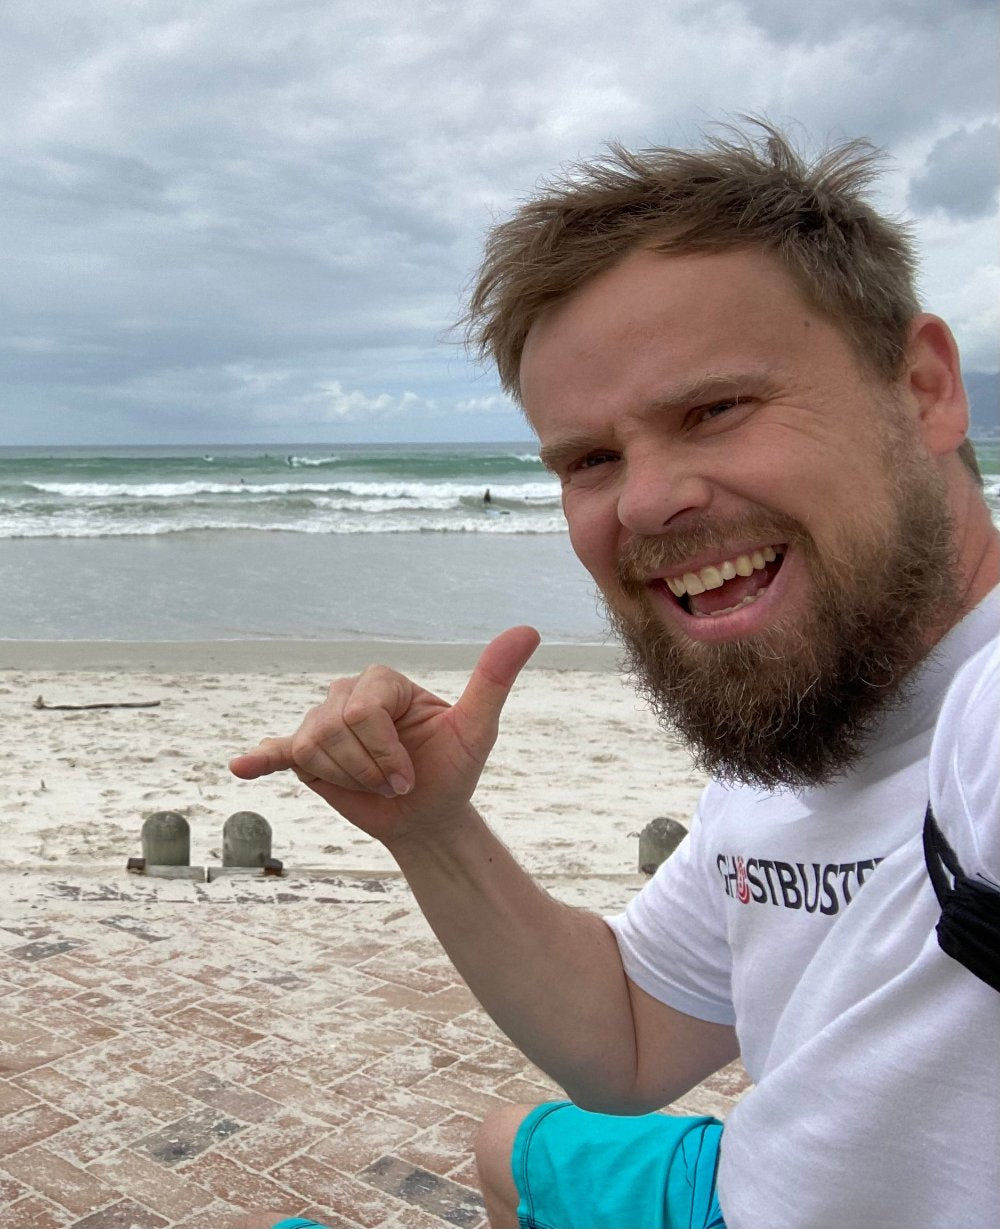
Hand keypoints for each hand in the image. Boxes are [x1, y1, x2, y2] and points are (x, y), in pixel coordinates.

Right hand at [228, 625, 539, 847]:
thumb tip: (528, 629)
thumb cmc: (454, 769)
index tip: (410, 775)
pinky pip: (278, 753)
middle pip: (334, 730)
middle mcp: (347, 694)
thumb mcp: (477, 729)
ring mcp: (321, 722)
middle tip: (393, 782)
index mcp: (383, 682)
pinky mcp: (304, 755)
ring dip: (347, 781)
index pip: (362, 711)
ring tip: (373, 785)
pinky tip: (242, 767)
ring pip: (311, 750)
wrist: (428, 816)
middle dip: (367, 770)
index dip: (384, 754)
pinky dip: (259, 759)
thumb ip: (493, 679)